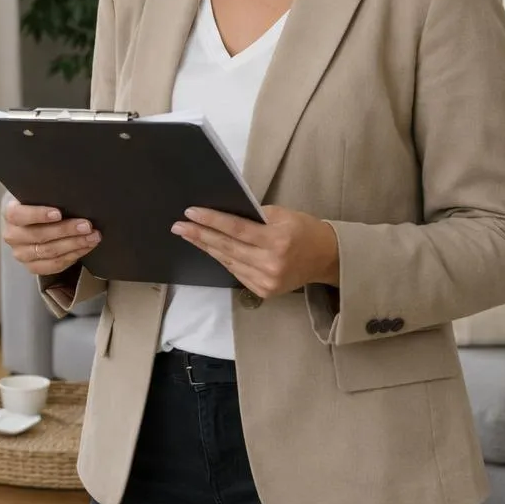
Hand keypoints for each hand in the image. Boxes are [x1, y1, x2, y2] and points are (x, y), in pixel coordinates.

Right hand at [3, 200, 100, 276]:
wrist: (32, 221)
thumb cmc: (38, 204)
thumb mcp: (37, 195)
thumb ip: (47, 195)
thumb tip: (71, 194)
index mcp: (10, 214)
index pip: (18, 215)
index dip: (38, 215)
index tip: (58, 213)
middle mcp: (12, 236)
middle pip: (39, 235)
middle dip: (66, 230)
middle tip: (86, 225)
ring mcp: (21, 254)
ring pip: (49, 252)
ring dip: (74, 244)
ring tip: (92, 237)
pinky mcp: (32, 266)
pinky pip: (54, 265)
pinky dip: (72, 256)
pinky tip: (85, 247)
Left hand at [172, 205, 338, 297]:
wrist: (325, 258)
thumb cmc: (304, 230)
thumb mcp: (283, 214)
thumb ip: (255, 216)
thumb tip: (223, 214)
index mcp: (277, 241)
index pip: (236, 229)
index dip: (211, 221)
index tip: (190, 213)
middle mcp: (271, 264)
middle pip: (227, 247)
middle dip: (200, 235)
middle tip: (178, 226)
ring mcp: (266, 281)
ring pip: (228, 261)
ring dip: (206, 247)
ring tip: (188, 235)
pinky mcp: (263, 291)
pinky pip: (236, 272)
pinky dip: (222, 259)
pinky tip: (209, 249)